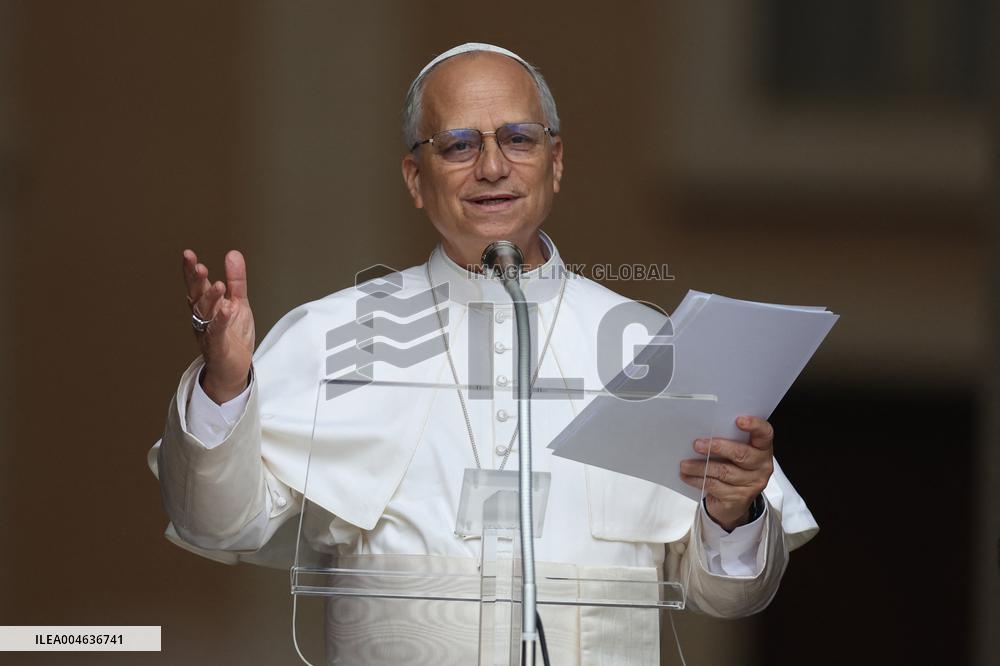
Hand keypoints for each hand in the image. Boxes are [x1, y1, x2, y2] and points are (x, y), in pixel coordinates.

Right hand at [182, 249, 254, 403]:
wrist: (235, 368)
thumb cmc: (233, 335)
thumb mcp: (238, 303)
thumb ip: (236, 280)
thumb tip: (233, 254)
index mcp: (207, 305)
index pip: (197, 285)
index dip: (191, 270)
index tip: (188, 254)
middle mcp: (203, 317)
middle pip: (197, 297)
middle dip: (196, 282)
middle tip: (199, 267)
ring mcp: (208, 332)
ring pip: (205, 314)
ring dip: (210, 299)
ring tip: (219, 285)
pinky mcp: (217, 347)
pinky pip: (217, 332)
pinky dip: (221, 321)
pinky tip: (226, 310)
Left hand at [679, 415, 773, 530]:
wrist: (734, 502)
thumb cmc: (733, 469)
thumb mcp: (734, 453)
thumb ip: (727, 440)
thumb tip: (703, 431)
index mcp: (762, 449)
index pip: (765, 434)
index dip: (755, 425)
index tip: (739, 420)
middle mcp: (761, 466)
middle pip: (741, 454)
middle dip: (717, 447)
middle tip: (697, 444)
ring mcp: (751, 484)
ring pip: (723, 472)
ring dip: (700, 467)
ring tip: (685, 464)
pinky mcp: (738, 498)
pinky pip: (715, 486)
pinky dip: (697, 480)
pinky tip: (687, 476)